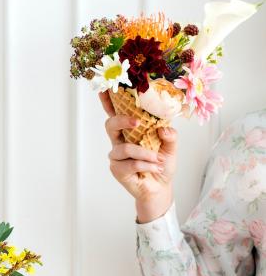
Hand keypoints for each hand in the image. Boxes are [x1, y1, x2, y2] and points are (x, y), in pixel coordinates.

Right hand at [99, 90, 177, 221]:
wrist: (161, 187)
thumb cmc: (161, 164)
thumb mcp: (171, 146)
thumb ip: (170, 135)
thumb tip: (162, 127)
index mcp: (130, 131)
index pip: (116, 113)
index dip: (108, 101)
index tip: (104, 88)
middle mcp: (120, 141)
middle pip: (110, 125)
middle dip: (122, 120)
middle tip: (137, 122)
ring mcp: (117, 156)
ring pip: (124, 148)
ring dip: (144, 153)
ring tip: (158, 160)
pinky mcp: (117, 170)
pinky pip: (130, 164)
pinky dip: (146, 165)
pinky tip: (155, 168)